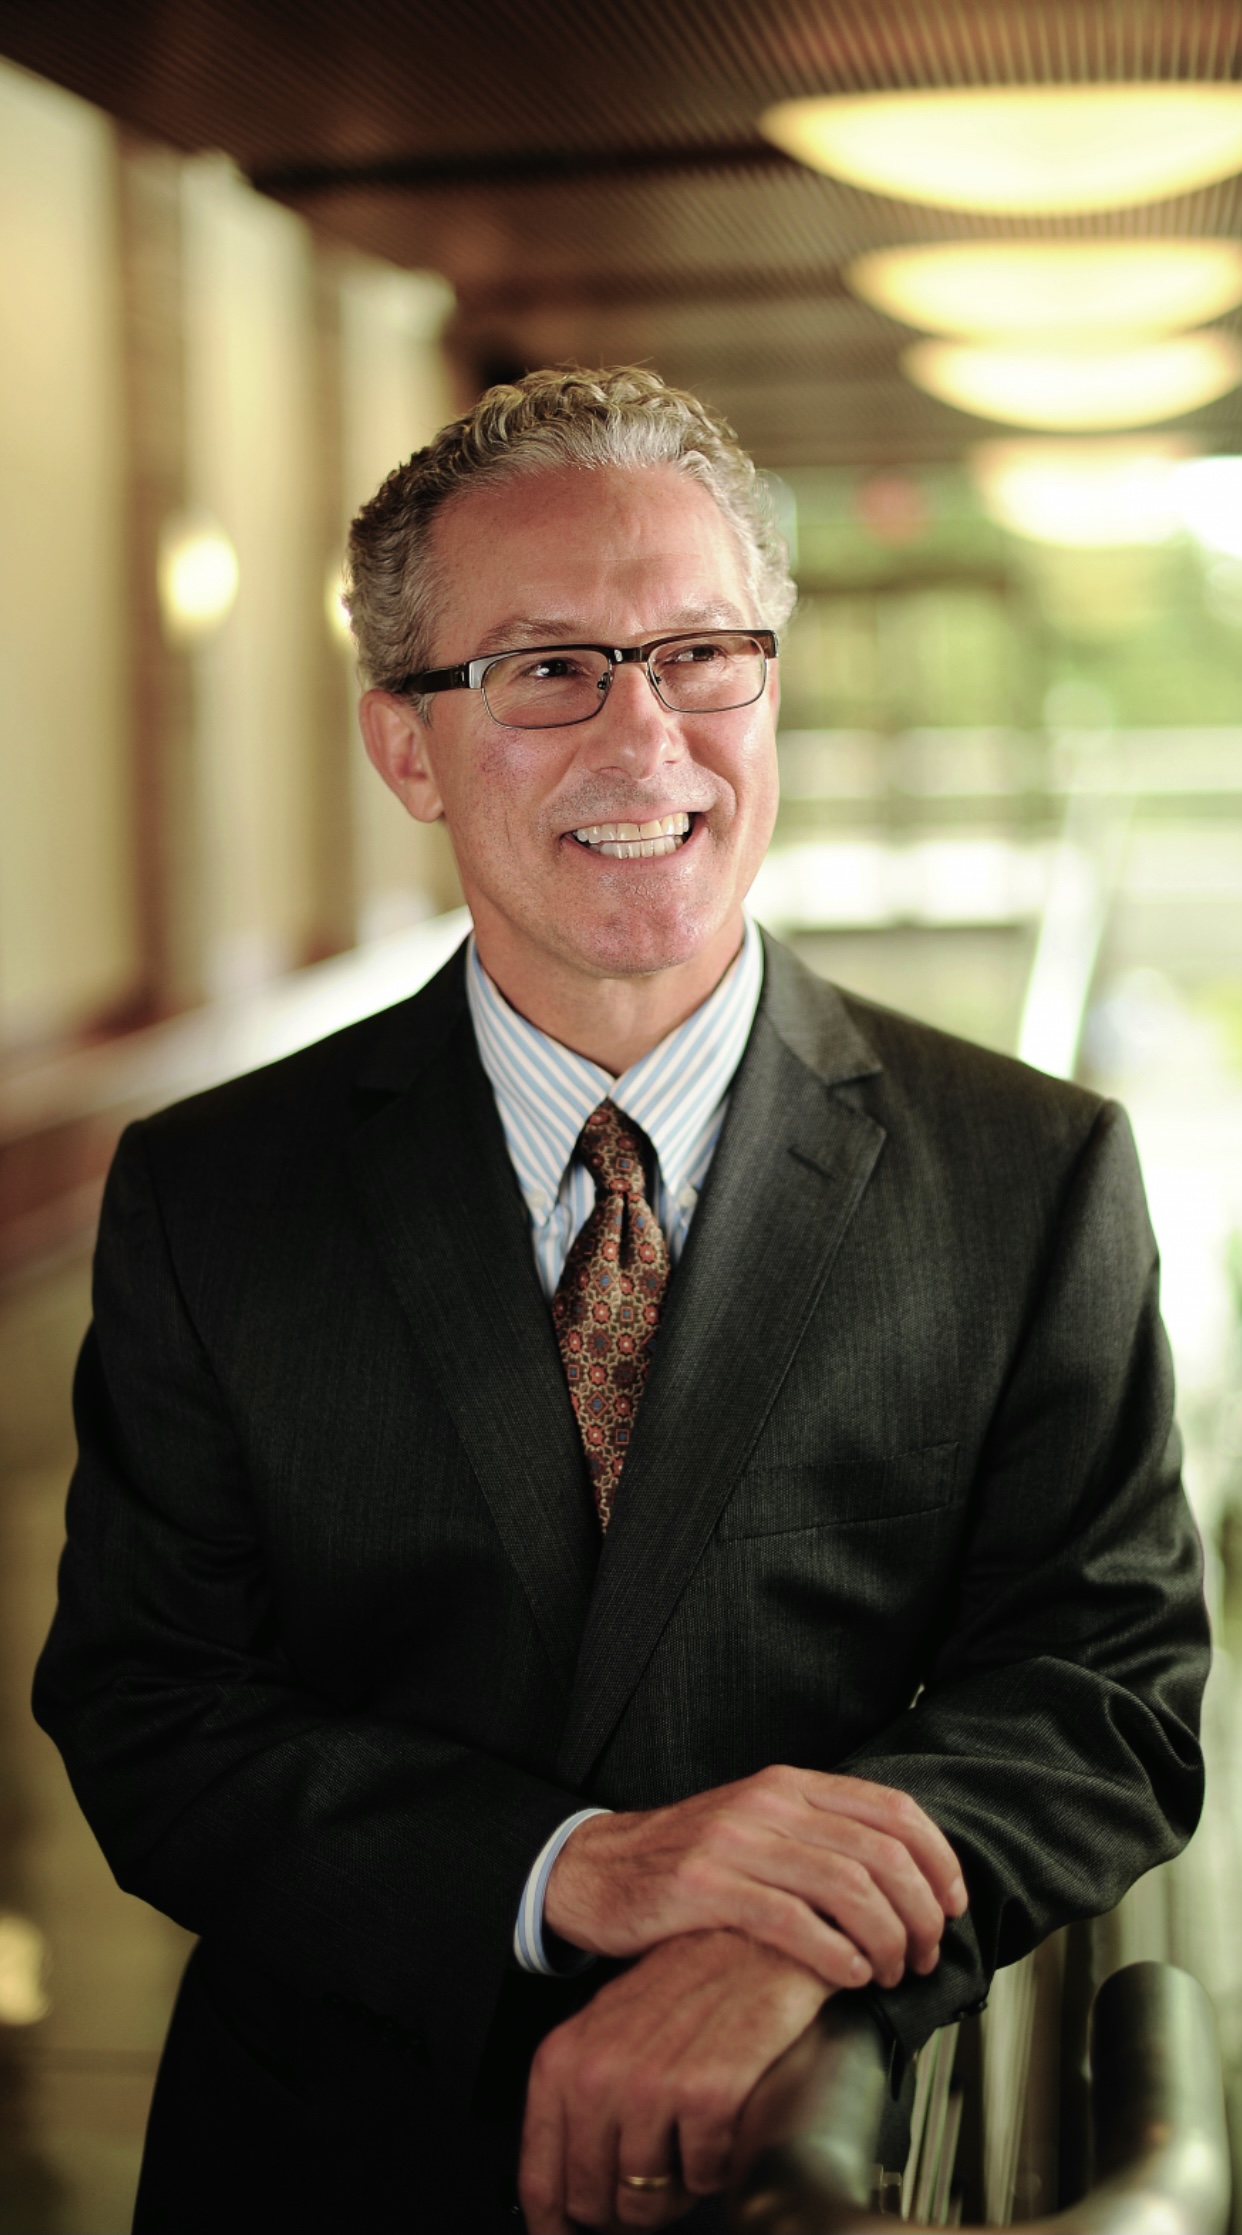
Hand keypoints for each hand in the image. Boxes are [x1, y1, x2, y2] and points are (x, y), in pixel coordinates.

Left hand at [519, 1928, 828, 2233]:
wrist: (754, 1941)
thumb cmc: (685, 1987)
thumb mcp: (609, 2033)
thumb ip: (581, 2102)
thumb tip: (572, 2191)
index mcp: (561, 2062)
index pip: (541, 2183)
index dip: (557, 2228)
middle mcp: (597, 2076)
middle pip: (593, 2204)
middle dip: (626, 2205)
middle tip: (654, 2172)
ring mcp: (651, 2087)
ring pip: (644, 2203)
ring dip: (672, 2190)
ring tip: (688, 2142)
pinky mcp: (706, 2096)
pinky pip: (702, 2179)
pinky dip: (715, 2165)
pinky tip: (720, 2122)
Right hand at [544, 1765, 965, 1994]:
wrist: (595, 1869)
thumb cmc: (687, 1862)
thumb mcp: (758, 1828)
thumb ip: (820, 1839)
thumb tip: (908, 1881)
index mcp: (788, 1785)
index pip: (892, 1809)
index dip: (938, 1860)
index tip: (953, 1906)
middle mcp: (767, 1804)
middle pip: (880, 1853)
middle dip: (920, 1913)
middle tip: (924, 1956)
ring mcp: (734, 1841)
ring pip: (845, 1887)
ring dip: (886, 1940)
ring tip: (889, 1973)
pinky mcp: (702, 1886)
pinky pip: (789, 1920)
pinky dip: (834, 1953)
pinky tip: (849, 1976)